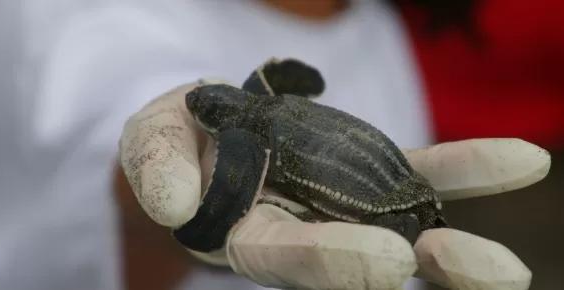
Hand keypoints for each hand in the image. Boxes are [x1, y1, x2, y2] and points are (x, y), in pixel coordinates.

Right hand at [119, 79, 550, 289]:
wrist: (209, 121)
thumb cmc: (175, 138)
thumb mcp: (152, 144)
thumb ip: (158, 170)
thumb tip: (178, 203)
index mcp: (248, 234)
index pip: (290, 257)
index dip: (335, 261)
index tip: (391, 265)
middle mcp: (302, 228)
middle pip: (364, 258)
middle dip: (426, 268)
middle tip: (495, 275)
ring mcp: (339, 201)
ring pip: (403, 222)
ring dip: (461, 240)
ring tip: (515, 263)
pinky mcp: (363, 170)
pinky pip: (419, 171)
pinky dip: (467, 170)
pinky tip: (521, 162)